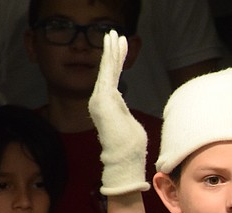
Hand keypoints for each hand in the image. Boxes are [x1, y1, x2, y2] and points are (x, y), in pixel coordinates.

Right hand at [88, 30, 148, 195]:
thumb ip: (124, 113)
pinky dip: (111, 57)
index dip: (116, 62)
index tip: (119, 47)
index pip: (112, 78)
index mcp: (107, 104)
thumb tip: (124, 114)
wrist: (125, 158)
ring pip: (107, 68)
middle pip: (107, 70)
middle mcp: (101, 99)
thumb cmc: (130, 147)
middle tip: (115, 34)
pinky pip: (108, 71)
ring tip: (114, 34)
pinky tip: (113, 44)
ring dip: (111, 50)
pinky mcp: (104, 97)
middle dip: (112, 51)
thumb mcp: (129, 124)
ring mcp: (101, 97)